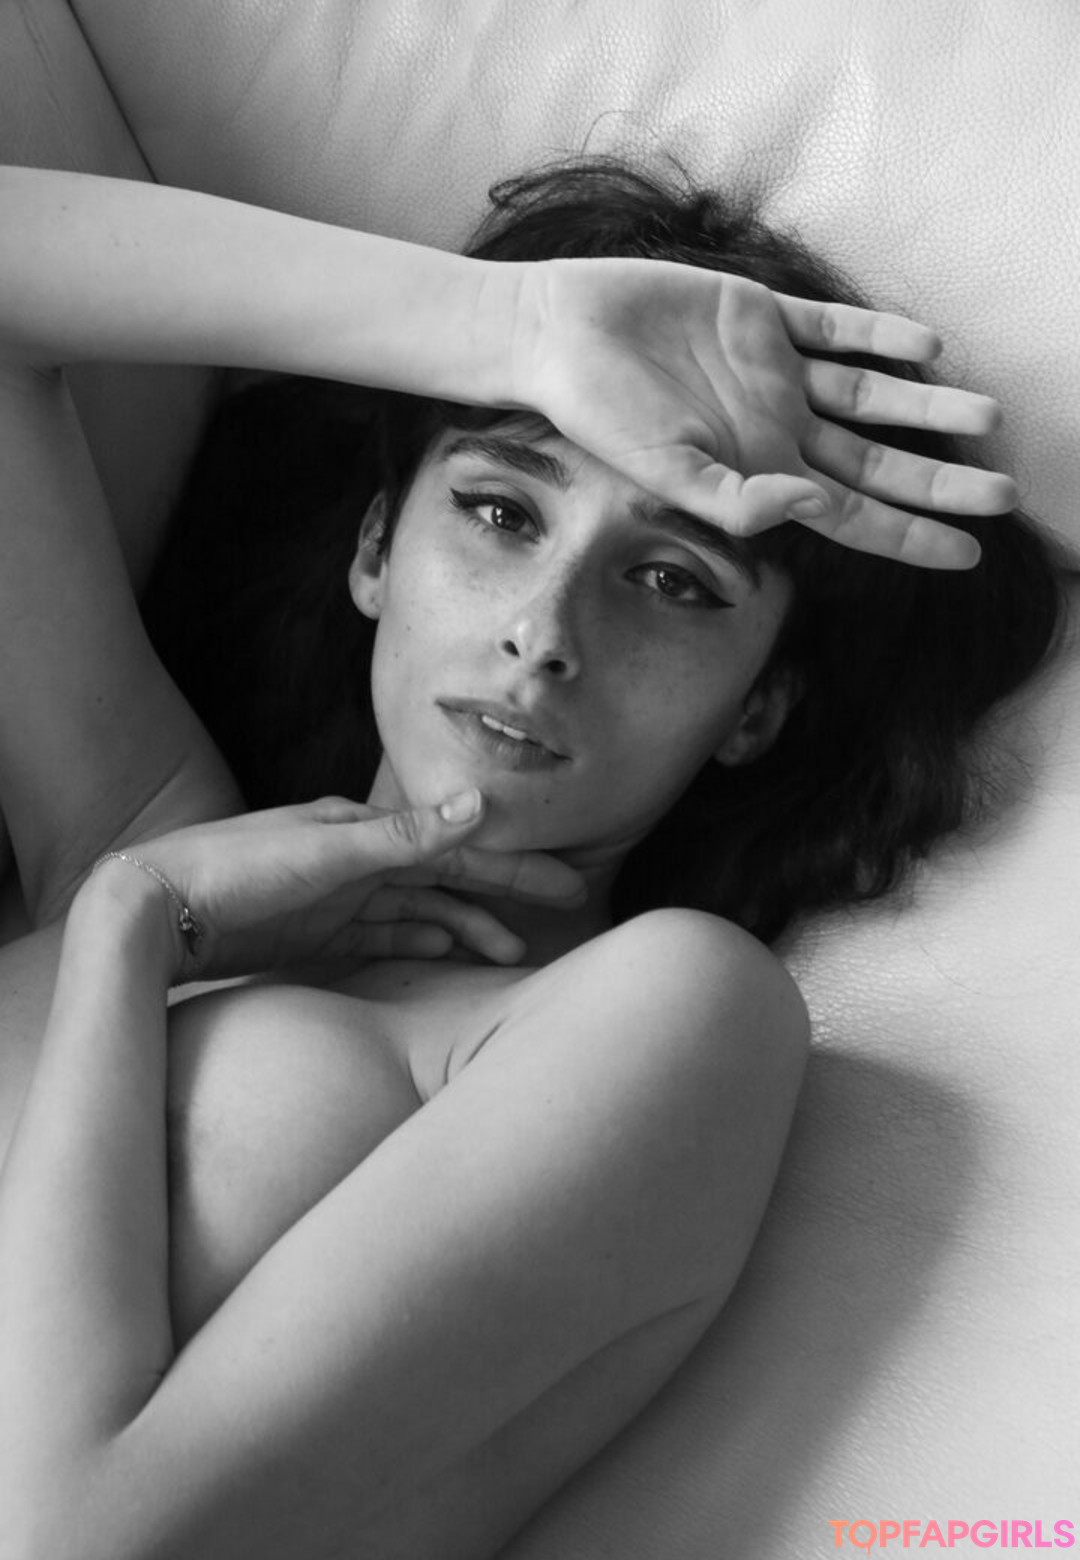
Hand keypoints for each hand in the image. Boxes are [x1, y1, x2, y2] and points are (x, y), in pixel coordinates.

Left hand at [94, 791, 582, 981]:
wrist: (157, 906)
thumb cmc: (236, 870)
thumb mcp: (325, 853)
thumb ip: (403, 836)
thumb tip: (478, 804)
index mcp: (366, 830)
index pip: (459, 848)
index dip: (515, 866)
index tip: (569, 885)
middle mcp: (360, 859)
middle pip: (451, 877)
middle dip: (506, 891)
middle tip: (565, 908)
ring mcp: (340, 896)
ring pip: (424, 910)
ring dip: (468, 926)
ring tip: (512, 951)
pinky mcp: (318, 932)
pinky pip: (384, 936)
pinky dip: (418, 940)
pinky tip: (445, 951)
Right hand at [515, 257, 1016, 567]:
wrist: (556, 334)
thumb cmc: (597, 414)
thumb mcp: (664, 472)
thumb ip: (738, 500)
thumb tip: (819, 506)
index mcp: (757, 474)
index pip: (852, 515)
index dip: (911, 536)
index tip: (969, 554)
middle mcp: (775, 428)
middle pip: (878, 462)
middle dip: (941, 480)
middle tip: (1006, 494)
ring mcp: (773, 372)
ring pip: (871, 396)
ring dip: (929, 408)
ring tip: (990, 418)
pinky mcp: (761, 314)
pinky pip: (836, 328)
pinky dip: (881, 335)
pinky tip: (926, 347)